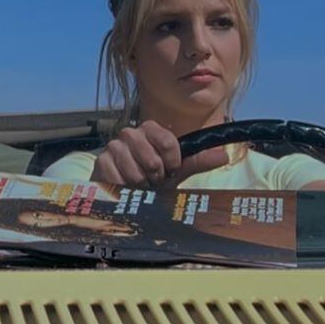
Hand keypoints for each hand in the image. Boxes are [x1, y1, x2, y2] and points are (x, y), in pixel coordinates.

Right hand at [91, 120, 228, 187]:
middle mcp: (131, 133)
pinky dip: (125, 189)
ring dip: (141, 186)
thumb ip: (197, 162)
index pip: (168, 142)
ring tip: (139, 185)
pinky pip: (119, 179)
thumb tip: (224, 155)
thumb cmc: (151, 180)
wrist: (124, 193)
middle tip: (153, 180)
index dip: (172, 163)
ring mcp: (114, 146)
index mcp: (150, 130)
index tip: (170, 171)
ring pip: (136, 172)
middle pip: (152, 159)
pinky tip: (124, 188)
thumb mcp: (177, 172)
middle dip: (156, 177)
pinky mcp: (101, 161)